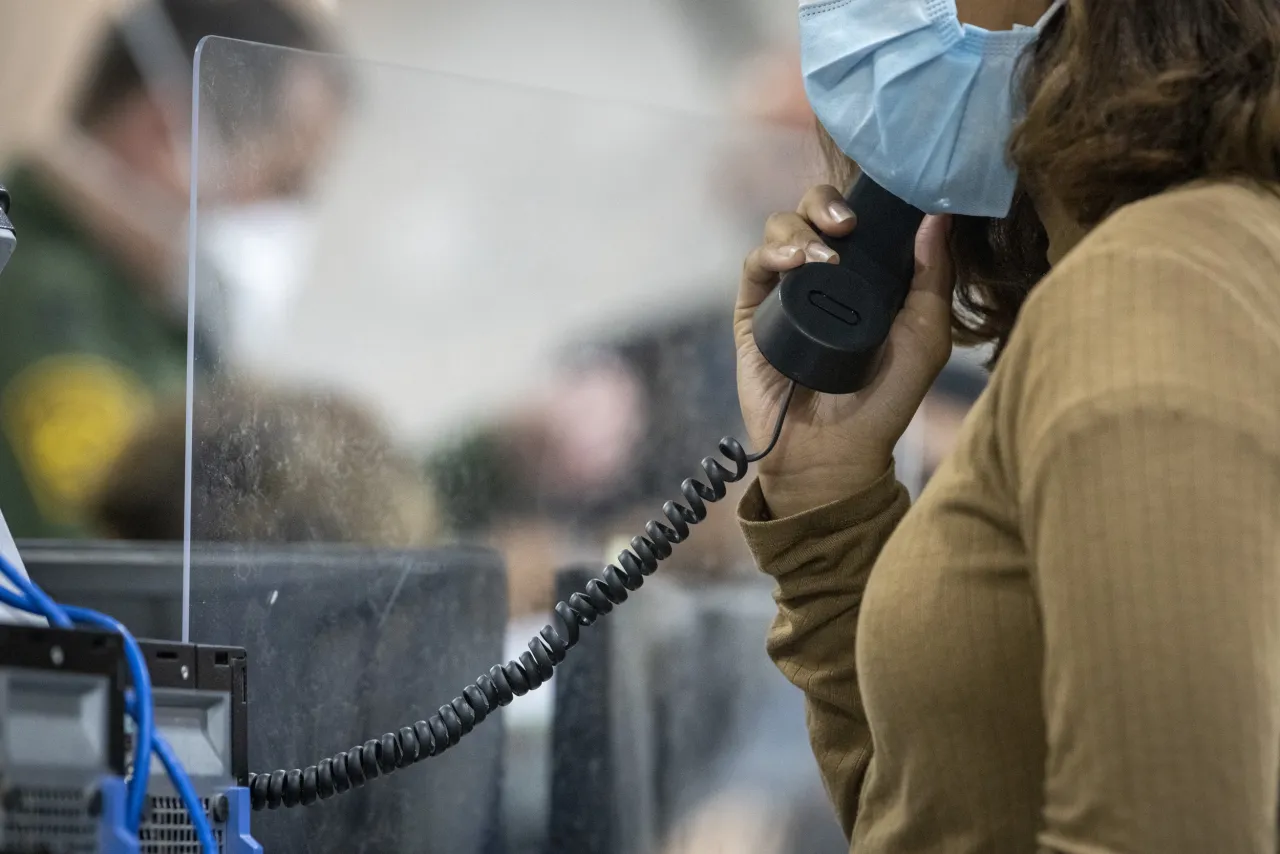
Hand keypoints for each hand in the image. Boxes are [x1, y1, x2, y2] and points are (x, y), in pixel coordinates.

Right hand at [735, 185, 954, 517]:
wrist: (834, 452)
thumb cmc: (885, 400)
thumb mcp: (925, 336)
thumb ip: (934, 276)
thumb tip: (938, 214)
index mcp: (866, 274)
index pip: (858, 215)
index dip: (865, 198)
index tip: (881, 199)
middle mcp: (823, 274)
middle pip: (814, 210)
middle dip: (826, 204)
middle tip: (846, 226)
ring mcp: (785, 290)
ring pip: (780, 228)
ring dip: (799, 230)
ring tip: (820, 258)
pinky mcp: (752, 310)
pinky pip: (754, 264)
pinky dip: (771, 253)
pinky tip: (792, 264)